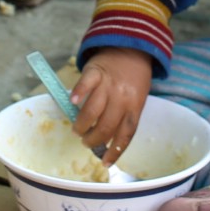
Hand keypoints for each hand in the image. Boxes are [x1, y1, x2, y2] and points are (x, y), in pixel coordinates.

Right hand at [69, 48, 153, 165]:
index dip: (115, 151)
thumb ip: (124, 116)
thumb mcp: (137, 98)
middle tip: (86, 142)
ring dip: (82, 124)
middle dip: (94, 139)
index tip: (106, 162)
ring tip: (77, 130)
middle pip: (107, 125)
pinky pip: (85, 84)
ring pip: (93, 110)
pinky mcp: (96, 71)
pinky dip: (78, 94)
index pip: (125, 134)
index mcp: (135, 106)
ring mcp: (108, 84)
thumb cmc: (134, 78)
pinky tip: (72, 102)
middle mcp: (122, 97)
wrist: (132, 48)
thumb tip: (106, 141)